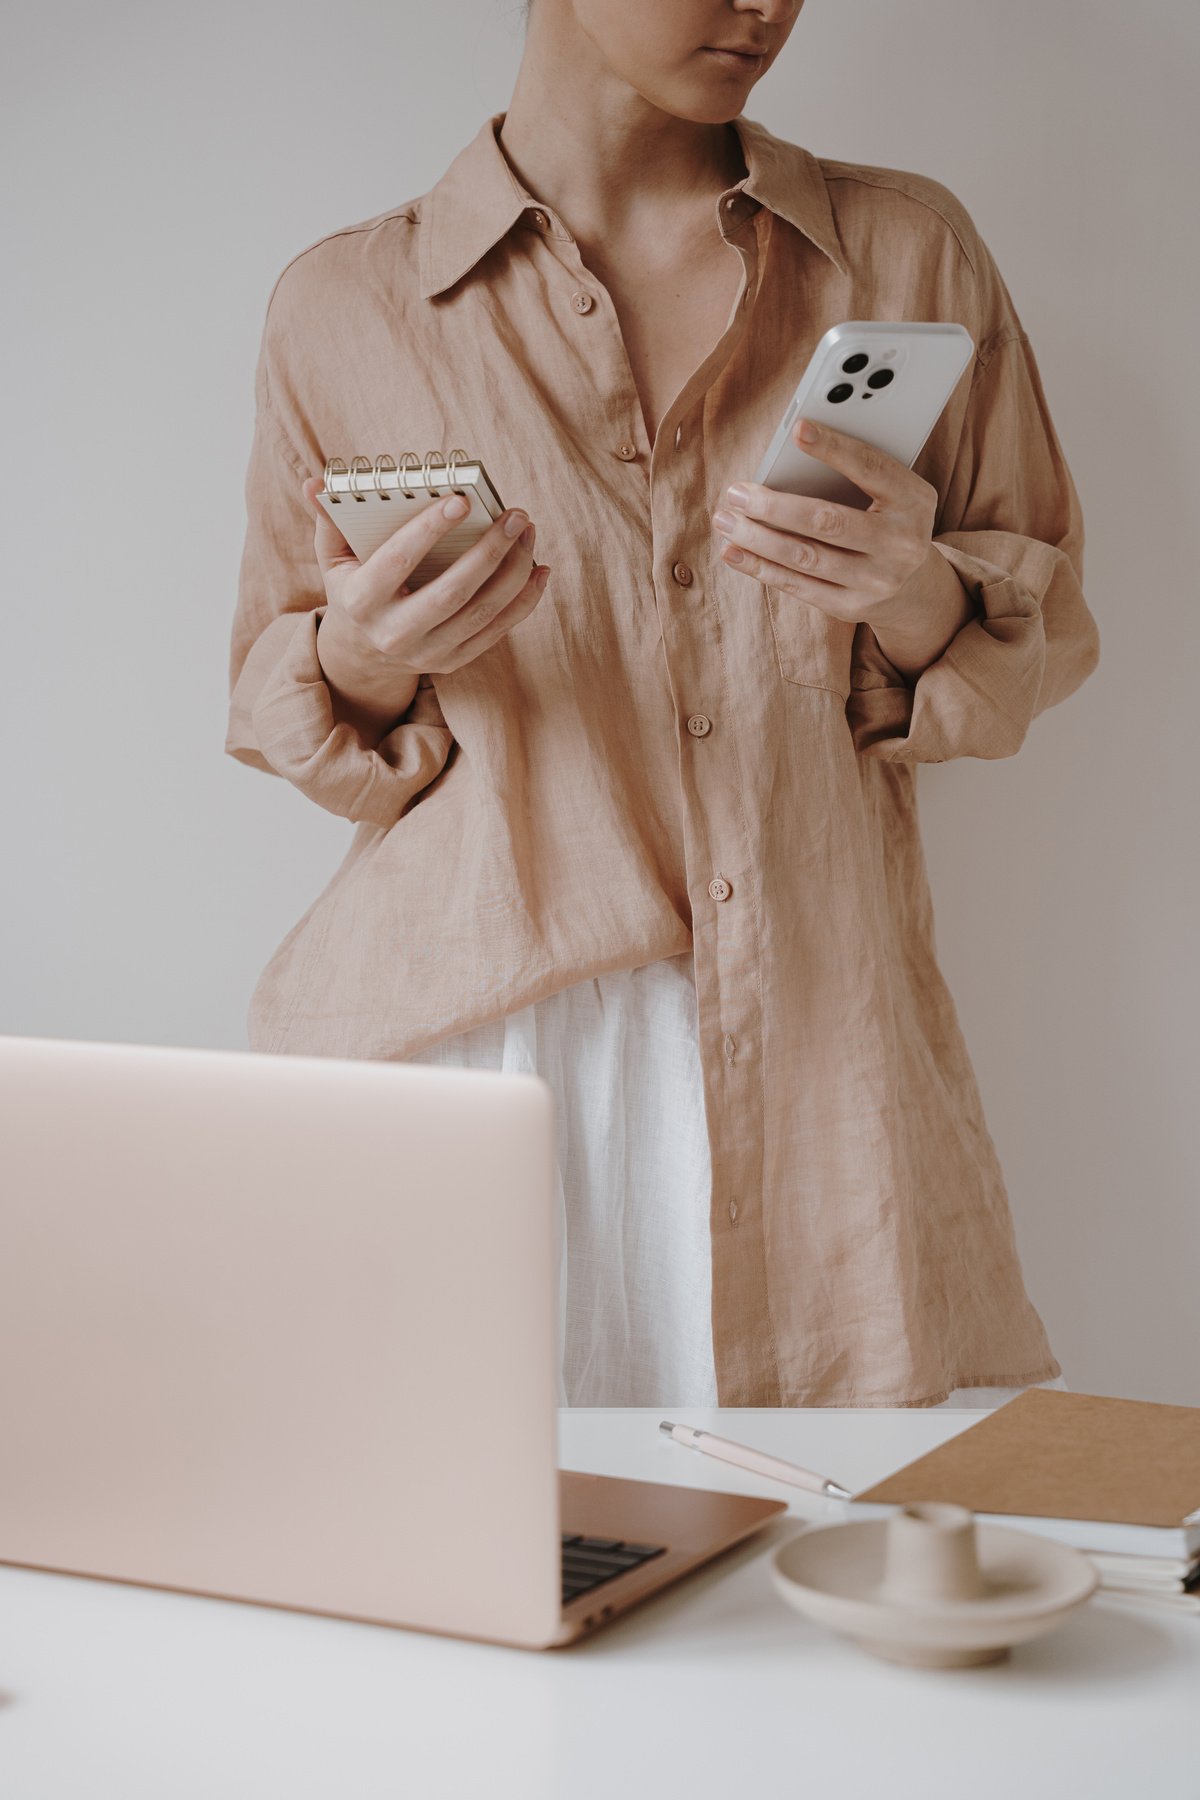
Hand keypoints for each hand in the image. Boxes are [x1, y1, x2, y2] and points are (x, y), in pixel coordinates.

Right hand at [300, 477, 550, 720]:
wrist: (362, 655)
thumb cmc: (353, 589)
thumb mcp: (333, 559)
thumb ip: (329, 519)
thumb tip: (316, 481)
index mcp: (361, 601)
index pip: (398, 561)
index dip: (429, 530)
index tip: (461, 499)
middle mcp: (394, 633)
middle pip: (451, 593)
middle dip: (488, 551)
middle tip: (516, 515)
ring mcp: (427, 653)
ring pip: (481, 613)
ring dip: (513, 572)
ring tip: (528, 533)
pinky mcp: (453, 662)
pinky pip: (497, 631)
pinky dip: (524, 601)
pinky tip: (539, 569)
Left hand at [710, 416, 943, 637]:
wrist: (915, 587)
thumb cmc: (890, 520)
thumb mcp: (894, 493)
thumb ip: (858, 475)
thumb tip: (789, 461)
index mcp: (913, 501)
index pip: (871, 468)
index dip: (835, 448)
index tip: (798, 429)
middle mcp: (900, 543)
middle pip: (828, 521)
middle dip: (775, 507)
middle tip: (736, 493)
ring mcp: (876, 580)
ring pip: (806, 557)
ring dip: (757, 539)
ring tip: (725, 521)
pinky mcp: (851, 606)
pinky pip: (798, 586)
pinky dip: (760, 568)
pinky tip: (733, 552)